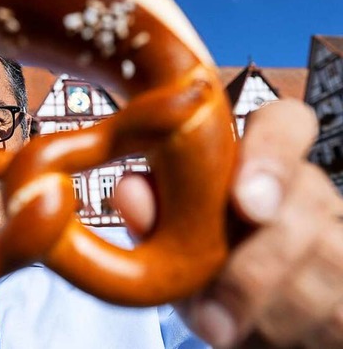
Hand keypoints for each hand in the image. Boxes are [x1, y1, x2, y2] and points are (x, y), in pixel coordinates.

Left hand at [114, 99, 342, 347]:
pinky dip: (286, 332)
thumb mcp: (170, 243)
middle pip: (311, 196)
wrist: (236, 316)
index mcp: (258, 159)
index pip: (285, 124)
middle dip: (260, 263)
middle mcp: (308, 189)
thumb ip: (153, 215)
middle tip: (213, 313)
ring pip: (329, 260)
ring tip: (220, 327)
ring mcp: (338, 234)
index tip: (245, 202)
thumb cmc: (201, 265)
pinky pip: (336, 313)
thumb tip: (129, 191)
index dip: (272, 154)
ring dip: (266, 308)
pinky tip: (253, 334)